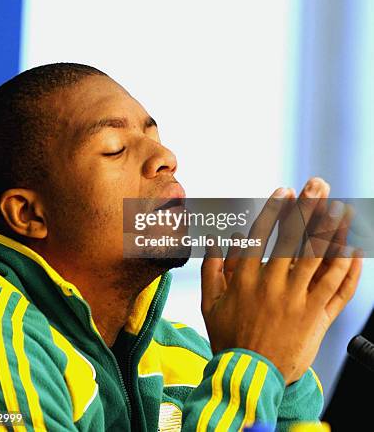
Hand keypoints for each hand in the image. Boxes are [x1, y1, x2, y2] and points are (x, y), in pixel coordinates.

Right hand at [201, 178, 362, 384]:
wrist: (248, 377)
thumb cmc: (228, 338)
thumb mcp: (209, 303)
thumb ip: (210, 267)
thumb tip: (214, 238)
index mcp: (245, 279)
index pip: (260, 235)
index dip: (274, 211)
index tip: (285, 191)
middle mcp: (272, 286)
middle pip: (292, 240)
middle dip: (307, 209)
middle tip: (318, 185)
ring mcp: (295, 302)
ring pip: (317, 260)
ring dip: (330, 232)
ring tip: (341, 208)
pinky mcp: (315, 319)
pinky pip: (334, 290)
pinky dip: (345, 269)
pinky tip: (352, 249)